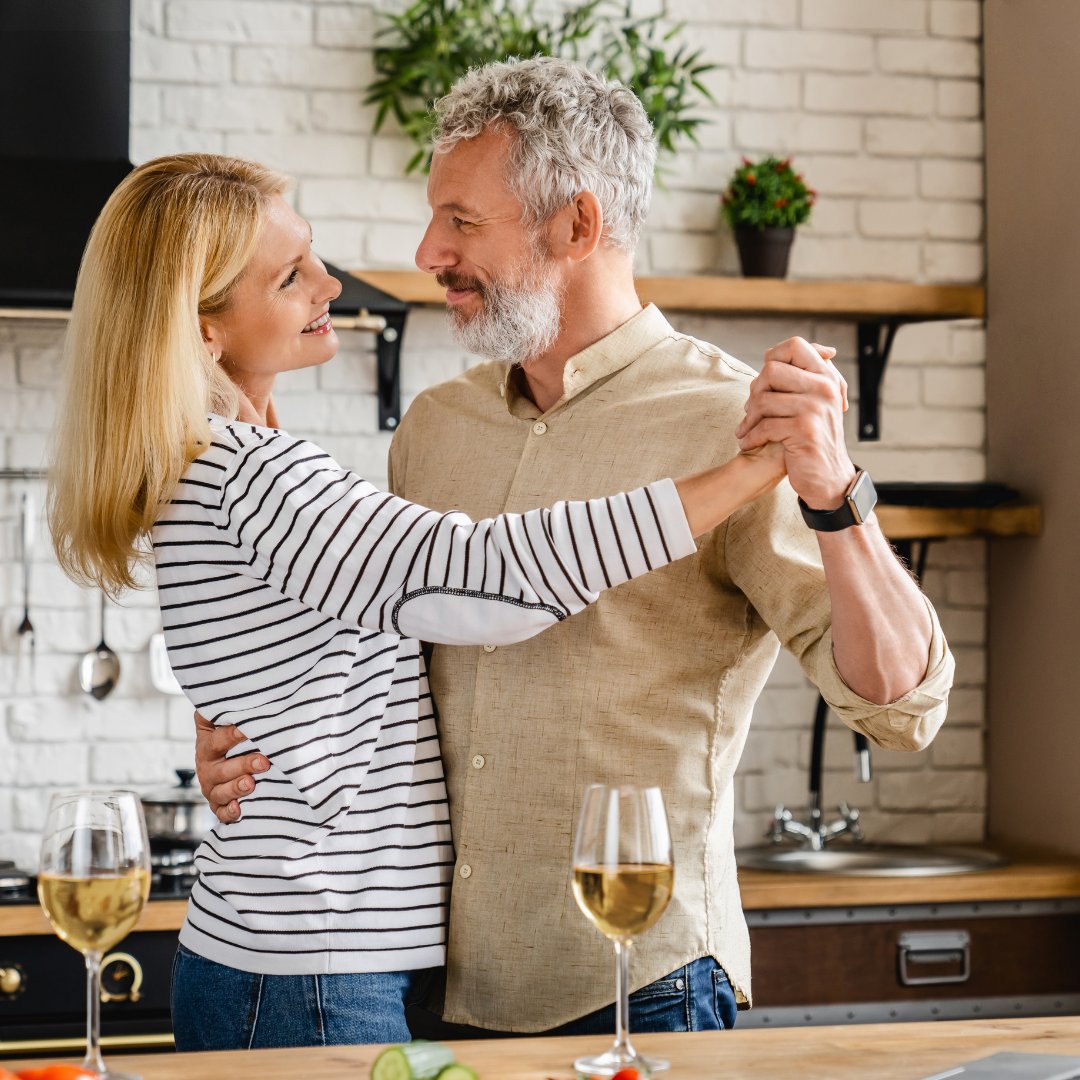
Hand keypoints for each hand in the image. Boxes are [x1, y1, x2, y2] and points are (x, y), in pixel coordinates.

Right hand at [194, 711, 268, 823]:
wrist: (227, 758)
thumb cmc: (233, 736)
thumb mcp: (225, 720)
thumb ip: (229, 708)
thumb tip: (238, 688)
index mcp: (208, 744)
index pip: (218, 740)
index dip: (232, 735)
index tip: (248, 730)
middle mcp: (208, 767)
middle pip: (221, 768)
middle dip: (243, 764)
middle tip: (264, 761)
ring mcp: (213, 787)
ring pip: (221, 791)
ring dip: (236, 788)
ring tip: (251, 784)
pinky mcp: (219, 804)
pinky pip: (221, 812)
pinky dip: (229, 812)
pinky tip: (239, 809)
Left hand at [735, 337, 853, 509]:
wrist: (828, 478)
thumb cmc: (813, 438)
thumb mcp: (817, 403)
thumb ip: (809, 378)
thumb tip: (800, 352)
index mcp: (826, 377)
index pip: (795, 346)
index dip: (772, 357)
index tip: (764, 381)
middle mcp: (824, 388)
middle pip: (771, 370)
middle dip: (754, 391)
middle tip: (751, 410)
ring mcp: (815, 409)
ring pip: (763, 399)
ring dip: (748, 418)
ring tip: (746, 429)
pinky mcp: (804, 431)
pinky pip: (765, 426)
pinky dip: (751, 437)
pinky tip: (748, 444)